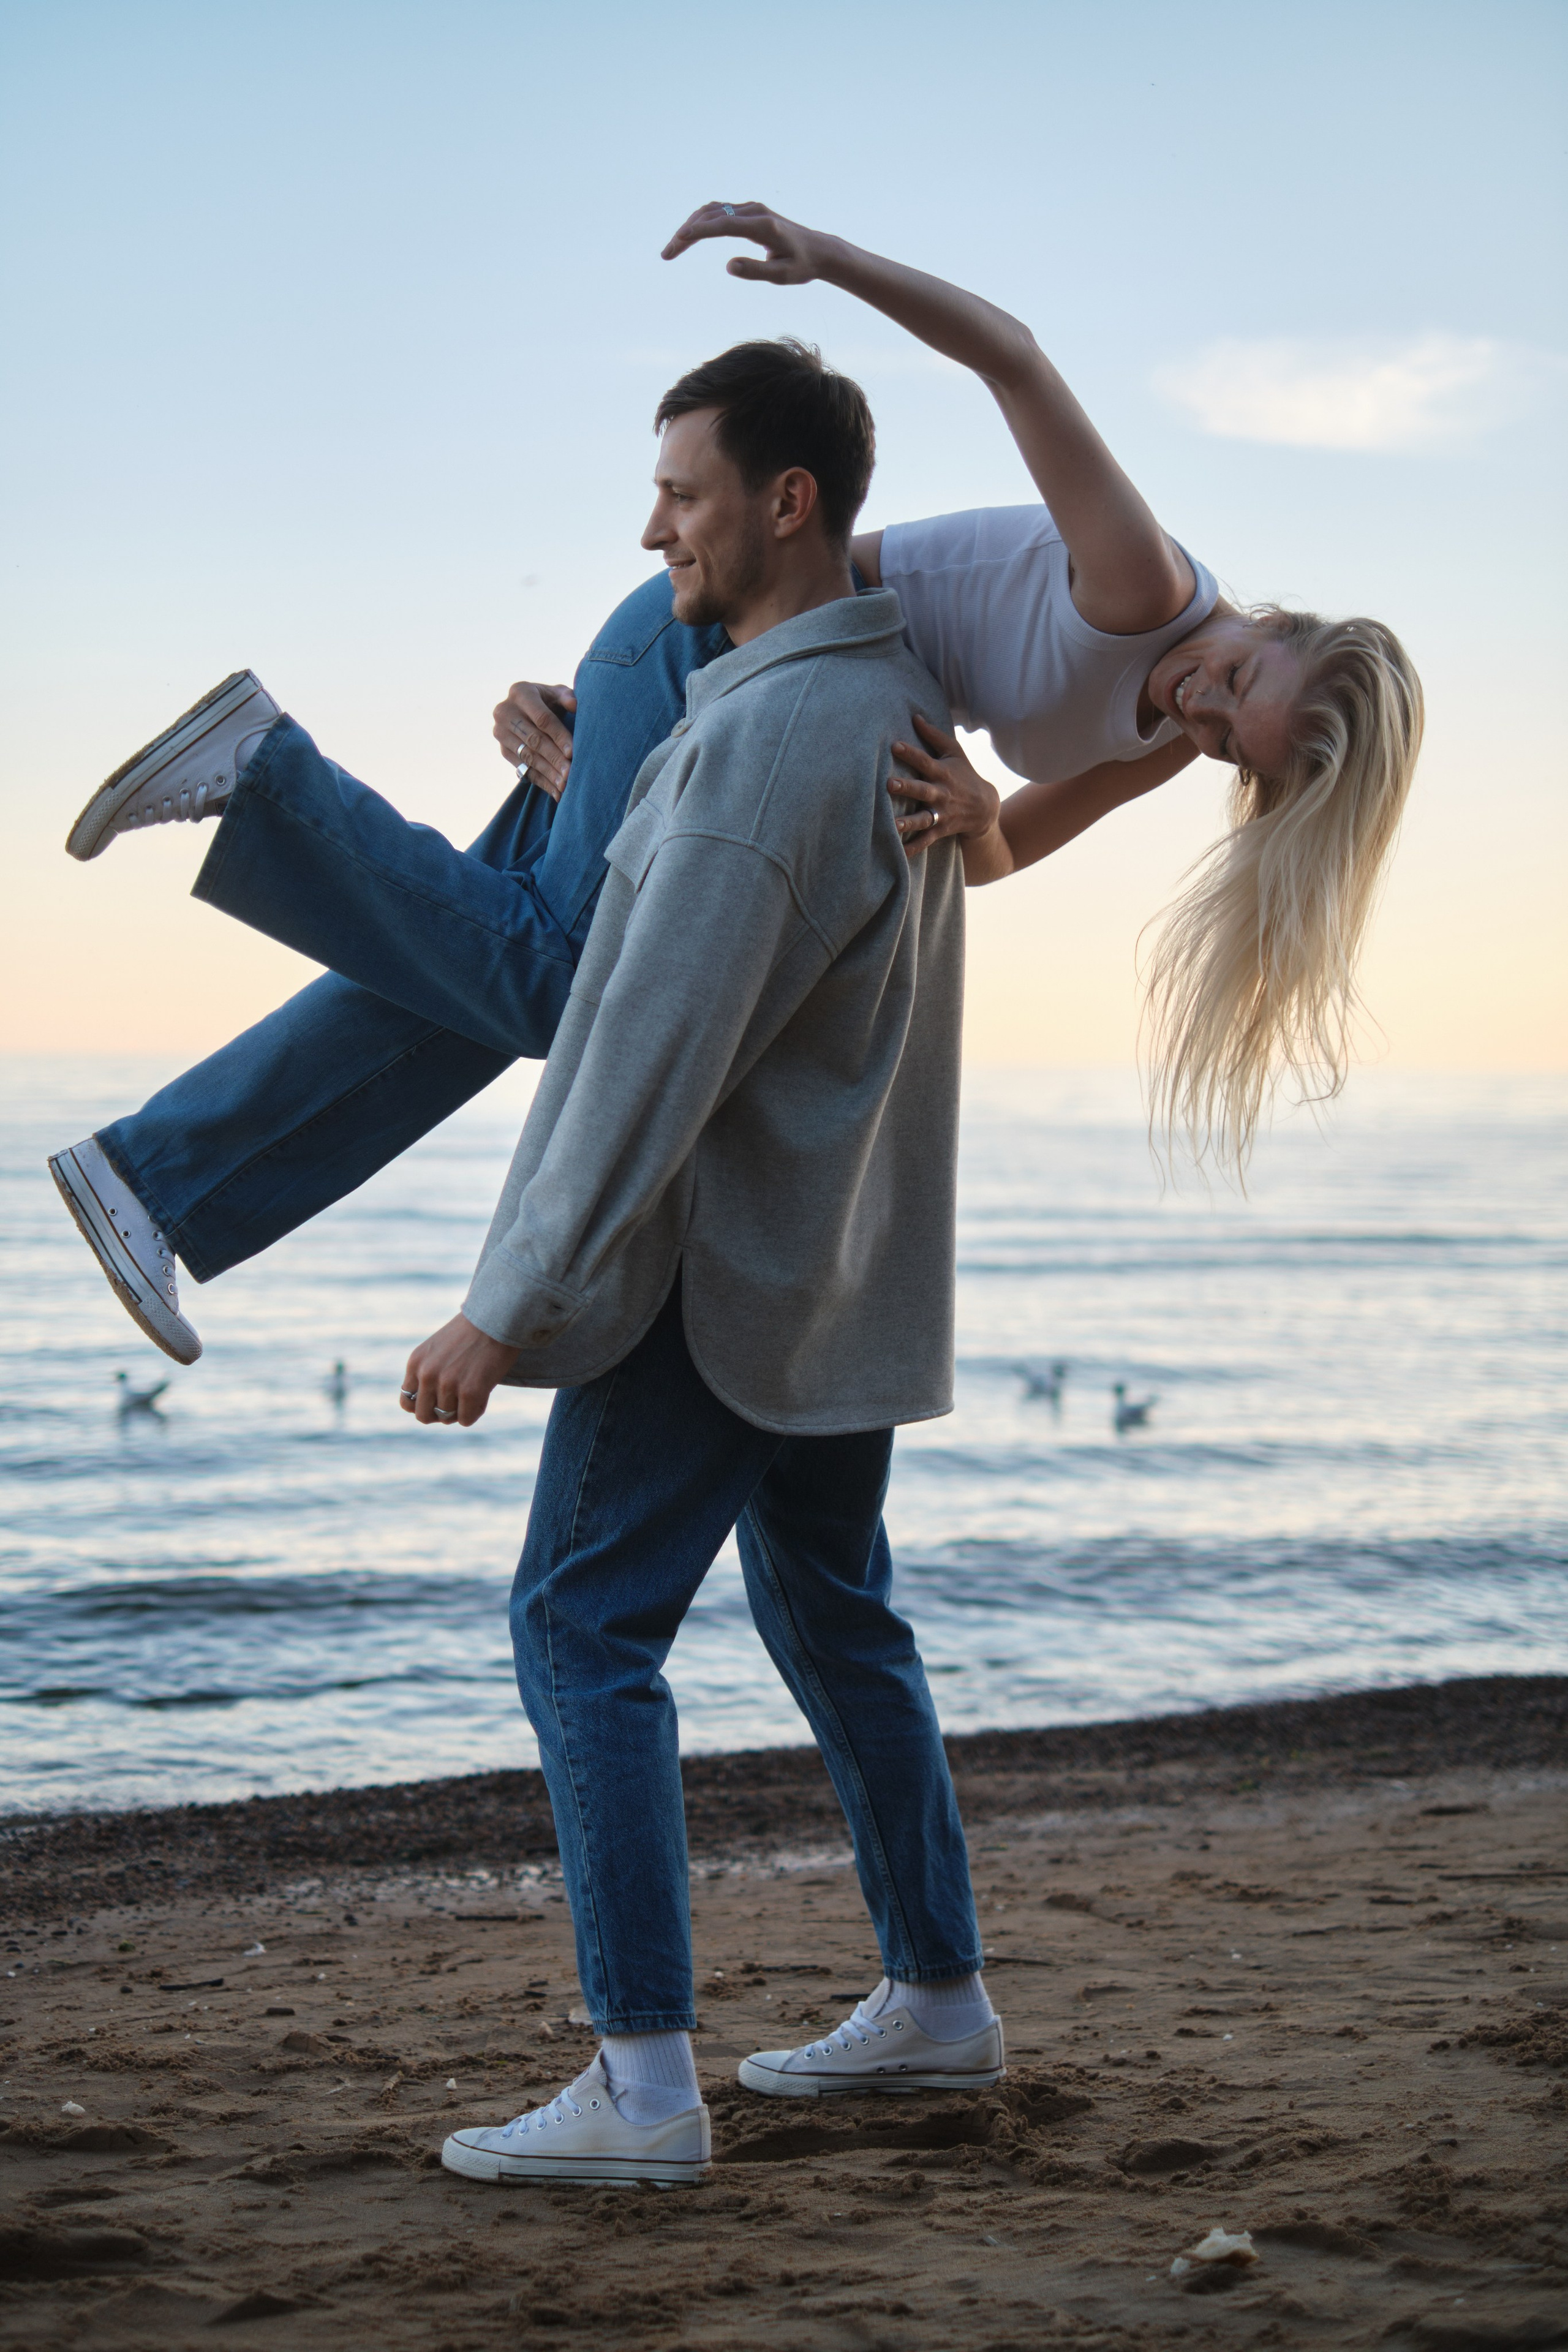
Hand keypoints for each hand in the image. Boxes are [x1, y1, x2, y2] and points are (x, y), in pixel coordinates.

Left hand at [400, 1314, 518, 1427]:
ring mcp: (448, 1384)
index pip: (407, 1403)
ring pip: (448, 1418)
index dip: (423, 1406)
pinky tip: (483, 1394)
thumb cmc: (471, 1333)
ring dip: (461, 1410)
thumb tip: (433, 1408)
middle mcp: (427, 1375)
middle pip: (424, 1416)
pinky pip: (467, 1420)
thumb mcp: (437, 1349)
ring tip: (475, 1391)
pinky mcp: (470, 1392)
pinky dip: (475, 1411)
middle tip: (456, 1403)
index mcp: (416, 1363)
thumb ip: (428, 1373)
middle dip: (439, 1414)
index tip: (438, 1402)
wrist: (497, 1318)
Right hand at [493, 681, 576, 801]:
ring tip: (565, 785)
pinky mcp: (503, 750)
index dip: (558, 736)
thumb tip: (573, 704)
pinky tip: (556, 791)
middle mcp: (505, 712)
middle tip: (571, 774)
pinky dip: (542, 781)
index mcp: (520, 693)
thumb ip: (567, 696)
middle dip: (554, 758)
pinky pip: (524, 769)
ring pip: (528, 757)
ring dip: (548, 773)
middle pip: (534, 740)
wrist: (529, 710)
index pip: (542, 719)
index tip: (573, 752)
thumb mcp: (558, 693)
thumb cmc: (550, 700)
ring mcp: (500, 732)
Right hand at [661, 200, 824, 284]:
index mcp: (763, 226)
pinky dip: (700, 222)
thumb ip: (756, 270)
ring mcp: (750, 208)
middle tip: (667, 254)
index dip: (699, 231)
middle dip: (686, 233)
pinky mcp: (748, 211)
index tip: (679, 240)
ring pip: (712, 211)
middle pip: (712, 216)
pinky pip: (718, 211)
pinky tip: (689, 236)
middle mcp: (754, 211)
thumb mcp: (782, 275)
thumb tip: (728, 265)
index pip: (724, 224)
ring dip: (690, 226)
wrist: (818, 249)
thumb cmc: (801, 266)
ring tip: (673, 248)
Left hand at [888, 715, 1001, 857]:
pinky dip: (914, 848)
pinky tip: (898, 854)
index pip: (925, 761)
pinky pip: (926, 840)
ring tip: (893, 825)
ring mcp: (942, 813)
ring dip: (908, 822)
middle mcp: (942, 793)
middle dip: (907, 787)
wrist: (985, 807)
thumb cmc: (964, 773)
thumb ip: (934, 735)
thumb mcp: (954, 752)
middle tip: (889, 783)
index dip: (911, 753)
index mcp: (943, 772)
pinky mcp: (942, 829)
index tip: (894, 745)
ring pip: (923, 819)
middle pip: (923, 790)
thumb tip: (915, 716)